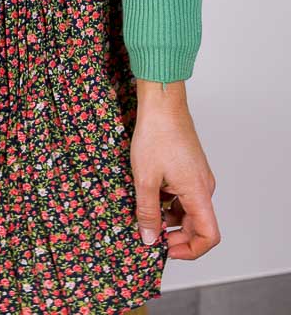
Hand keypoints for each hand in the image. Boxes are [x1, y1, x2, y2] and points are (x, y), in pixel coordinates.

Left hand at [131, 79, 220, 260]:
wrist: (161, 103)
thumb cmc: (156, 134)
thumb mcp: (145, 179)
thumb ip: (147, 212)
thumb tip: (150, 238)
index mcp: (198, 192)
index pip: (208, 235)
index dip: (190, 250)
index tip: (167, 250)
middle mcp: (203, 186)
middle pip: (197, 224)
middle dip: (175, 235)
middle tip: (150, 234)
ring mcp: (198, 176)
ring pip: (188, 208)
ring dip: (169, 216)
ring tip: (144, 210)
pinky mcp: (190, 167)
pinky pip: (184, 193)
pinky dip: (168, 200)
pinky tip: (148, 192)